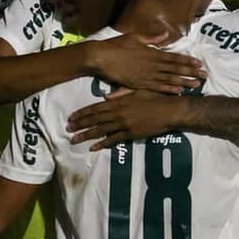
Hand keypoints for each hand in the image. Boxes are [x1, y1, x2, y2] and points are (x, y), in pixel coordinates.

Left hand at [67, 88, 186, 148]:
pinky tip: (93, 147)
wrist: (170, 110)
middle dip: (80, 125)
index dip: (82, 113)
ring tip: (74, 140)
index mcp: (118, 101)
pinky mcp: (131, 134)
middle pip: (94, 119)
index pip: (96, 107)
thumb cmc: (155, 97)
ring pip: (100, 131)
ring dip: (86, 135)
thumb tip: (105, 96)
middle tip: (67, 129)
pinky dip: (102, 144)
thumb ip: (121, 92)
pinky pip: (114, 140)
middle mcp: (118, 113)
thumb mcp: (137, 90)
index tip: (71, 117)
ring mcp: (124, 124)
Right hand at [87, 32, 205, 93]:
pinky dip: (168, 89)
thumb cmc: (116, 45)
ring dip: (184, 82)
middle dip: (191, 72)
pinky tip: (178, 91)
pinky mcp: (138, 84)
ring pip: (169, 79)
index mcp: (152, 52)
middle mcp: (152, 64)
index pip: (174, 57)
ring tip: (197, 85)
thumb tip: (164, 34)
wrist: (101, 57)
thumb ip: (151, 38)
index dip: (188, 60)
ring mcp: (146, 75)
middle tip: (205, 75)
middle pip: (176, 69)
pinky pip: (156, 87)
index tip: (200, 63)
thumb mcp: (134, 37)